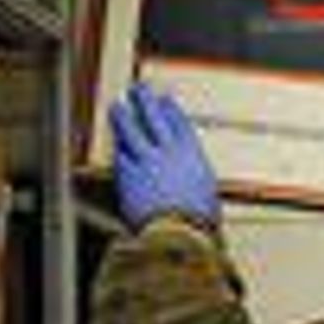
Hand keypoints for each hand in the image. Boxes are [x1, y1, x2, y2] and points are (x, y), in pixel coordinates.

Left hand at [107, 82, 221, 229]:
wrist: (176, 234)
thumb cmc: (198, 222)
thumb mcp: (207, 196)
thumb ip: (196, 181)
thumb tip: (195, 183)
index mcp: (191, 155)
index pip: (179, 123)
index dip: (170, 109)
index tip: (164, 99)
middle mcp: (167, 152)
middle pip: (153, 118)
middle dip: (145, 101)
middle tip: (138, 89)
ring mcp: (144, 163)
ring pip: (130, 132)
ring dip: (123, 117)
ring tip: (117, 107)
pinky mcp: (127, 177)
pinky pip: (121, 157)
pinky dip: (119, 148)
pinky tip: (116, 144)